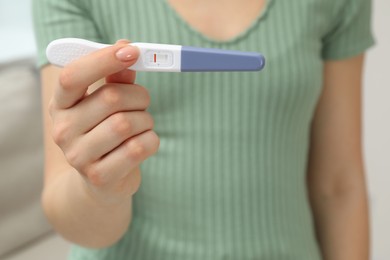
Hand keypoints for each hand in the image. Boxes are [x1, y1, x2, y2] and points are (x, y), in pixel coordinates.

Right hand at [49, 40, 159, 205]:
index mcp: (60, 104)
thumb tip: (127, 48)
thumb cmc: (105, 132)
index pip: (73, 76)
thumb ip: (116, 78)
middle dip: (138, 96)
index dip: (104, 59)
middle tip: (142, 102)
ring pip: (127, 123)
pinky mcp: (99, 176)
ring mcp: (78, 156)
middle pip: (111, 98)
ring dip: (145, 120)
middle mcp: (63, 130)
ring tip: (141, 125)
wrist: (101, 181)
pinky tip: (144, 142)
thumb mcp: (105, 104)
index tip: (132, 51)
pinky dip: (151, 139)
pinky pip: (138, 147)